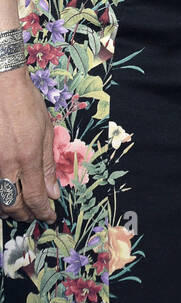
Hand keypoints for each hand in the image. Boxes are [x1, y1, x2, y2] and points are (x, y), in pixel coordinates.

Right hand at [0, 67, 59, 222]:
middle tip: (34, 215)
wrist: (1, 86)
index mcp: (27, 158)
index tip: (50, 216)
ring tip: (18, 209)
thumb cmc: (25, 104)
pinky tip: (3, 194)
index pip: (36, 197)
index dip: (43, 211)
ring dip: (7, 208)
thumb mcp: (45, 131)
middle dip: (24, 215)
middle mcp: (6, 164)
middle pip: (13, 204)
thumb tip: (53, 191)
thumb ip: (48, 164)